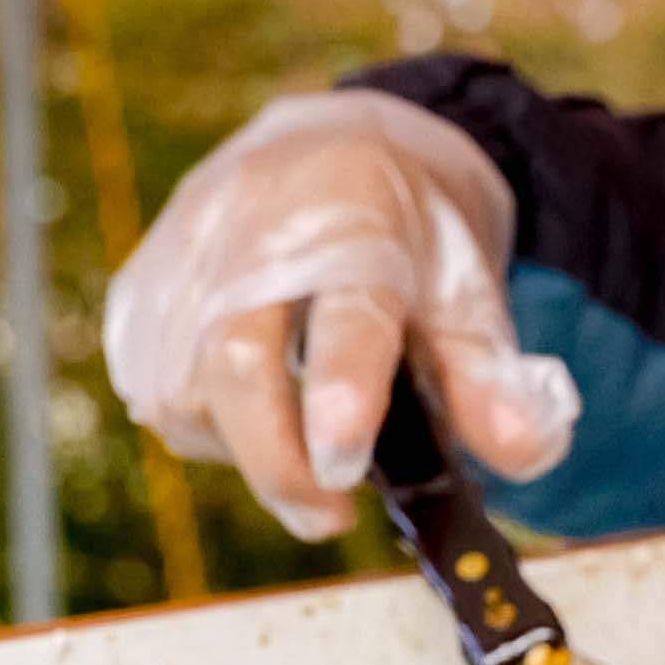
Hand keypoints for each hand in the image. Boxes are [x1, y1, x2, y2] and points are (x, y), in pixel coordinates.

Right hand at [103, 91, 578, 539]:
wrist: (329, 148)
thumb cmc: (407, 237)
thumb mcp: (469, 292)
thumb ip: (492, 380)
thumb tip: (524, 453)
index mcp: (359, 224)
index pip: (345, 318)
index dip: (342, 397)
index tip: (342, 472)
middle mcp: (257, 229)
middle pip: (235, 363)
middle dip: (275, 462)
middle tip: (326, 516)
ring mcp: (185, 254)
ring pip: (183, 389)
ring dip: (240, 447)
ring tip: (297, 442)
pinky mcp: (139, 284)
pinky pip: (150, 384)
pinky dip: (200, 422)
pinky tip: (247, 408)